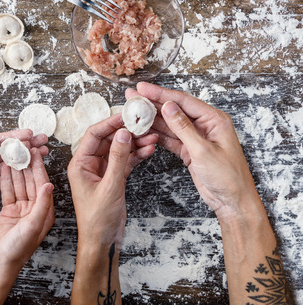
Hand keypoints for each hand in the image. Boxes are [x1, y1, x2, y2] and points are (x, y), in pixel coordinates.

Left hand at [0, 129, 47, 224]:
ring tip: (42, 153)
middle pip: (8, 151)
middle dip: (26, 145)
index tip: (29, 133)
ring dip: (26, 159)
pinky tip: (30, 171)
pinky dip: (19, 176)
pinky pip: (7, 181)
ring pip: (11, 165)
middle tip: (43, 140)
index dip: (14, 137)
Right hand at [0, 147, 54, 270]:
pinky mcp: (9, 211)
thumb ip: (41, 204)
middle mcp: (35, 209)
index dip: (39, 168)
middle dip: (28, 165)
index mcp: (45, 212)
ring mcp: (22, 210)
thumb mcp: (32, 226)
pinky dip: (6, 180)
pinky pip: (9, 192)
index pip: (43, 184)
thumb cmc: (17, 250)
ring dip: (17, 170)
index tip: (36, 153)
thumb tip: (49, 185)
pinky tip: (5, 168)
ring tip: (13, 154)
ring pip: (20, 185)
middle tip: (23, 149)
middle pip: (32, 182)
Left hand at [68, 114, 157, 245]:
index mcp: (79, 164)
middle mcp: (89, 165)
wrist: (102, 241)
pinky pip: (125, 161)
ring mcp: (102, 171)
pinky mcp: (113, 178)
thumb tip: (123, 134)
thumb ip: (118, 159)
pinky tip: (148, 150)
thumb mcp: (110, 186)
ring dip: (135, 143)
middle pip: (108, 140)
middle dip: (126, 132)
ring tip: (151, 137)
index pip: (94, 135)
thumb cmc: (97, 220)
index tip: (126, 115)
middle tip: (143, 124)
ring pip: (119, 150)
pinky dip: (136, 155)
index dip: (110, 123)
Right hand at [126, 82, 260, 218]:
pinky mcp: (190, 150)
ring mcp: (196, 138)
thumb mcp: (203, 150)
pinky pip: (171, 139)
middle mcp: (205, 125)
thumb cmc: (227, 177)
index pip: (183, 101)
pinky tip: (144, 130)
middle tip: (133, 97)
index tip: (143, 88)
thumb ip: (183, 128)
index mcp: (214, 120)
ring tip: (134, 112)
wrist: (232, 200)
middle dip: (153, 103)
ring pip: (170, 124)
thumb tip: (168, 107)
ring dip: (152, 119)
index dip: (160, 94)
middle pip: (175, 110)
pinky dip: (158, 135)